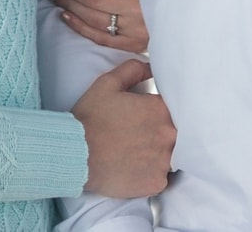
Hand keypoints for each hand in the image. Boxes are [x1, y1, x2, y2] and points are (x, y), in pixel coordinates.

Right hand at [71, 58, 175, 197]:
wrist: (76, 154)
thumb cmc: (91, 118)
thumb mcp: (107, 83)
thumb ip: (133, 70)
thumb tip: (150, 68)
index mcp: (160, 109)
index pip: (174, 107)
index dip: (159, 111)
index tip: (146, 116)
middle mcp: (168, 135)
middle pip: (176, 132)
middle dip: (161, 132)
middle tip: (139, 134)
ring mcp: (164, 161)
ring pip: (171, 156)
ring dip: (158, 153)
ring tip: (136, 152)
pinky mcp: (156, 182)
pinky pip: (161, 177)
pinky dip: (150, 173)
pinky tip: (134, 168)